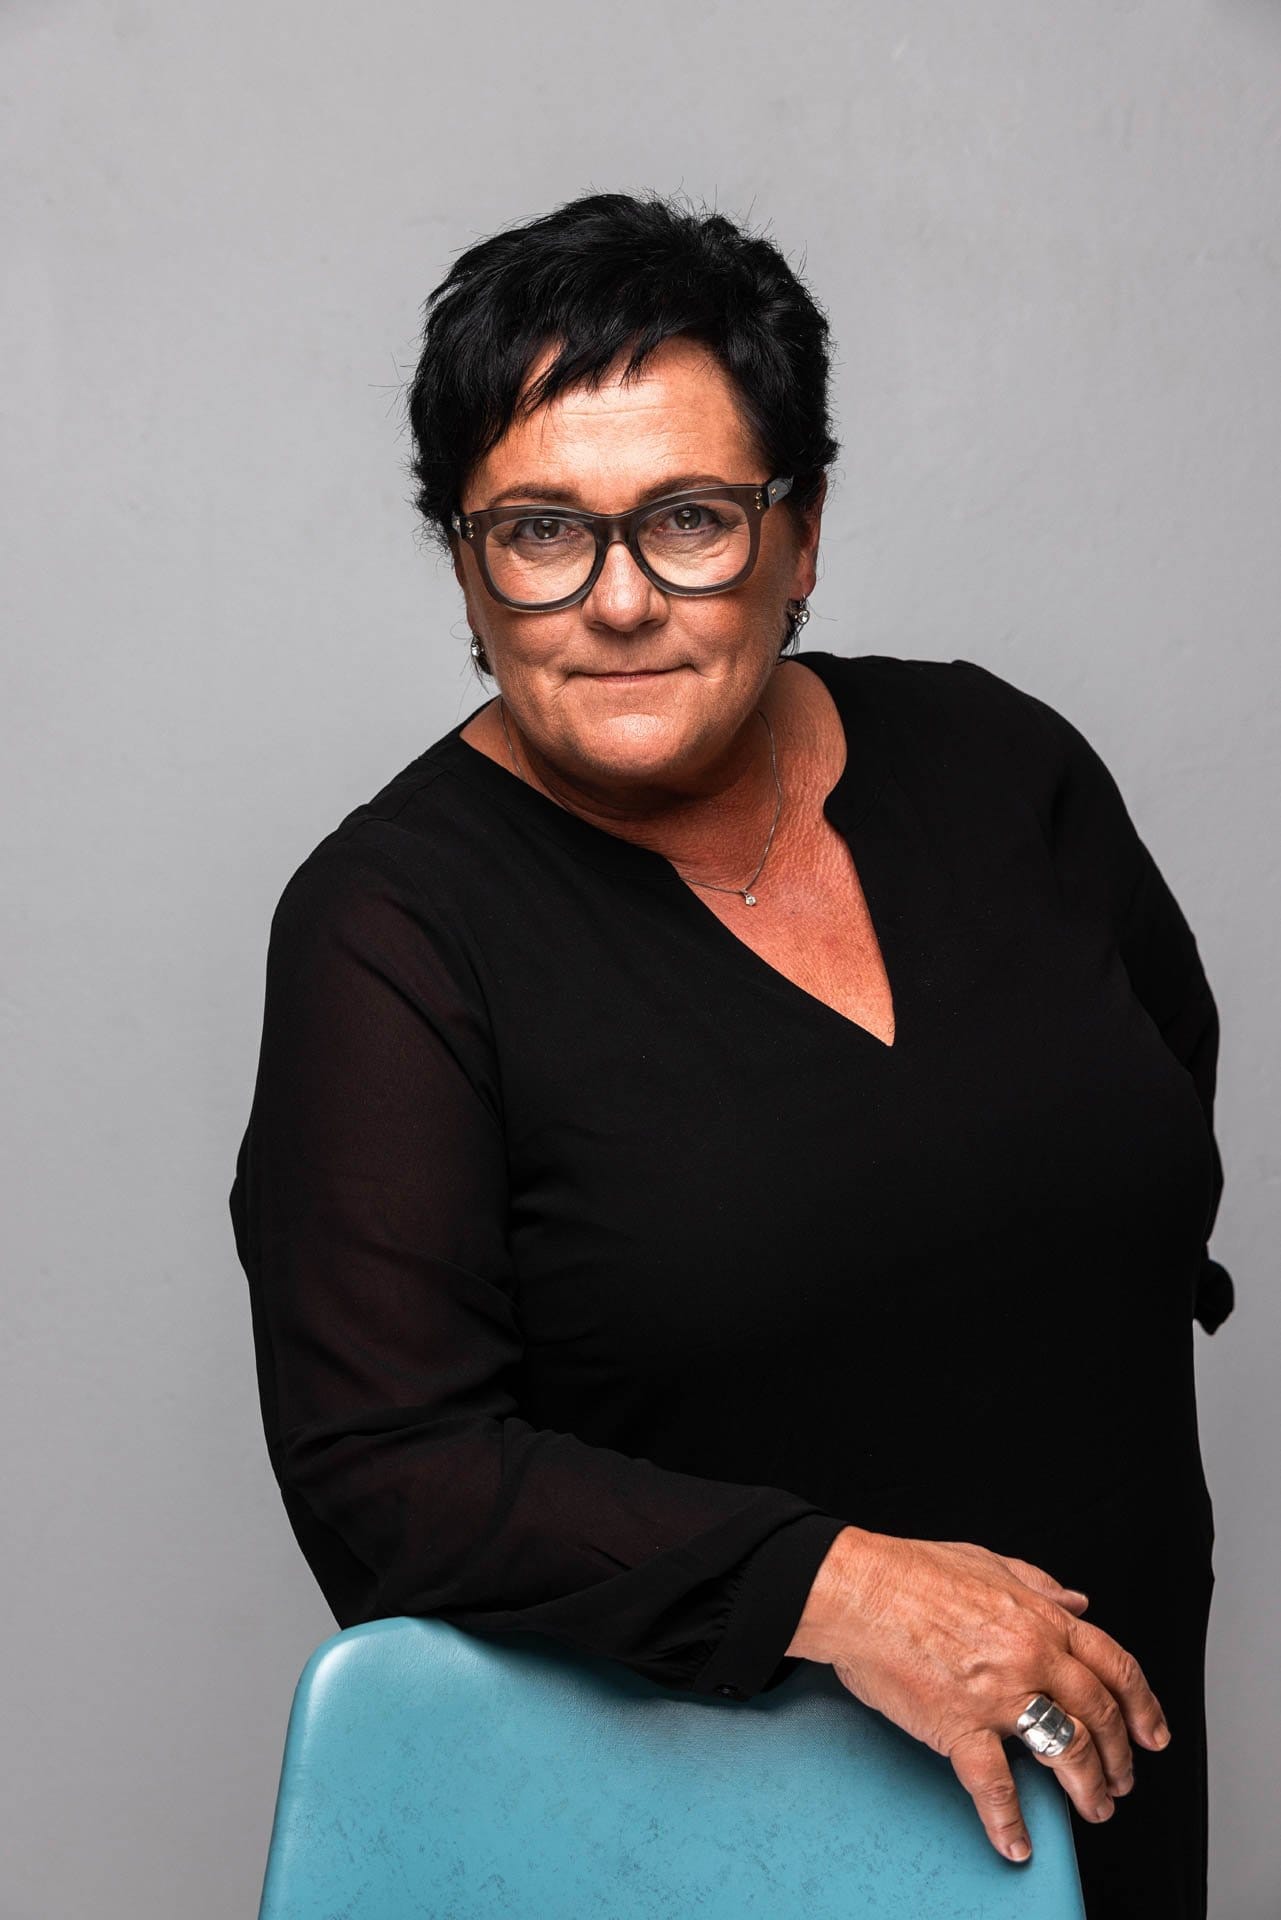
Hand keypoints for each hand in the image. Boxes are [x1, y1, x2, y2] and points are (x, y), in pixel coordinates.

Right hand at [790, 1527, 1171, 1863]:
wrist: (858, 1590)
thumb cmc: (911, 1572)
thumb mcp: (988, 1562)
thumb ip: (1039, 1583)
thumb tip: (1078, 1602)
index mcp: (1040, 1618)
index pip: (1114, 1665)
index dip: (1142, 1704)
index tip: (1151, 1733)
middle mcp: (1030, 1656)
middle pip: (1098, 1715)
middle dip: (1119, 1756)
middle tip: (1122, 1781)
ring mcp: (998, 1694)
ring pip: (1066, 1751)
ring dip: (1087, 1788)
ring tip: (1094, 1809)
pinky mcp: (959, 1724)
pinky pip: (994, 1784)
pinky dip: (1008, 1820)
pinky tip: (1017, 1842)